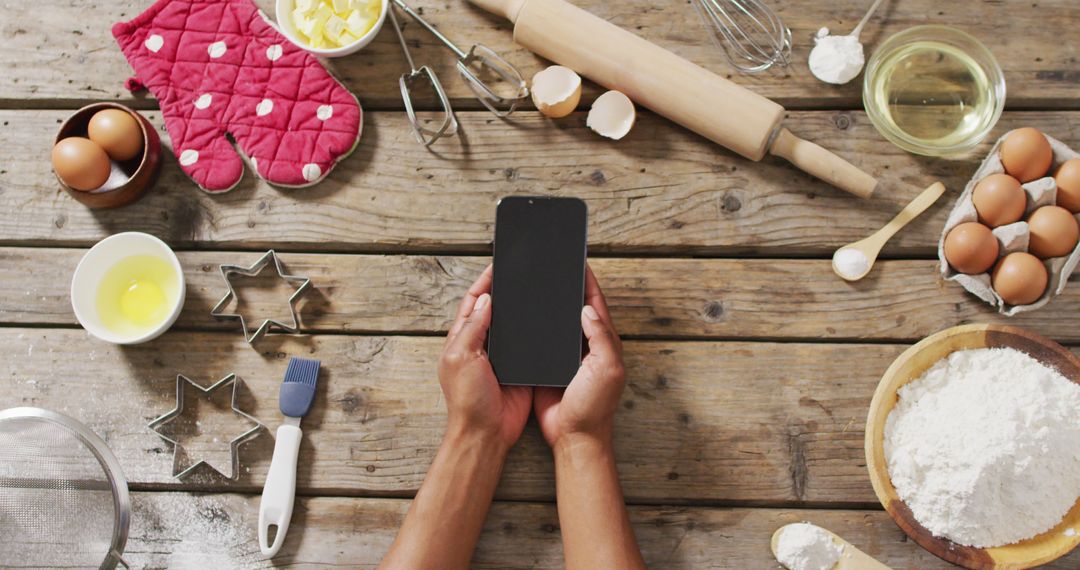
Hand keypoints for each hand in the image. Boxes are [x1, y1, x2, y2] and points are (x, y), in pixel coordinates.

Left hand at [439, 264, 532, 451]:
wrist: (487, 433)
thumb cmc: (467, 399)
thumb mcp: (462, 358)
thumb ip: (473, 328)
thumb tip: (486, 299)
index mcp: (462, 338)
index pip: (473, 301)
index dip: (484, 282)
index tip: (499, 265)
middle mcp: (481, 344)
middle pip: (494, 309)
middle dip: (506, 291)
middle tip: (522, 273)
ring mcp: (502, 356)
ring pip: (513, 324)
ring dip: (522, 310)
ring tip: (537, 290)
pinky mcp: (521, 367)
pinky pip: (529, 344)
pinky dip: (536, 331)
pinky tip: (547, 320)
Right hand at [534, 266, 625, 449]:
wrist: (573, 435)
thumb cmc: (595, 406)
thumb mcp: (606, 369)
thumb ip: (600, 337)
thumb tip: (586, 308)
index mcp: (603, 341)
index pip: (595, 303)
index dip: (587, 281)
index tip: (577, 261)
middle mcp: (585, 344)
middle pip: (574, 308)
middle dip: (565, 289)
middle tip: (551, 266)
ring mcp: (565, 355)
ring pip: (555, 322)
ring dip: (547, 307)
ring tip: (534, 285)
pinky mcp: (546, 365)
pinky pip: (540, 341)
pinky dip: (533, 327)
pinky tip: (521, 317)